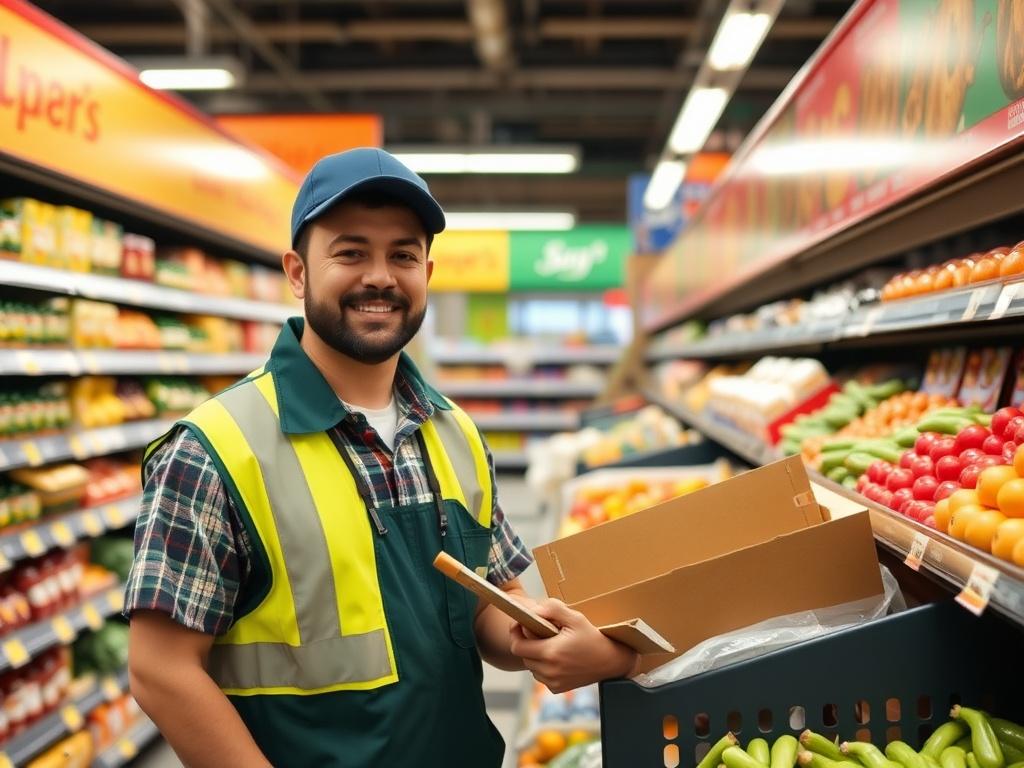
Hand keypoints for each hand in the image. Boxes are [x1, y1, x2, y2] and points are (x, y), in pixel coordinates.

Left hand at [508, 599, 638, 693]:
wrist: (611, 661)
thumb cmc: (593, 638)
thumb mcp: (575, 618)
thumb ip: (553, 609)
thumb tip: (534, 611)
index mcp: (550, 652)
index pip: (517, 646)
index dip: (515, 633)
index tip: (520, 624)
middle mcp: (549, 671)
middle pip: (523, 655)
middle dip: (527, 642)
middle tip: (540, 632)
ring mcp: (553, 682)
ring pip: (531, 667)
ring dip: (535, 655)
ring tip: (549, 644)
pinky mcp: (558, 688)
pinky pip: (541, 676)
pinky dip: (543, 667)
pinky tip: (557, 657)